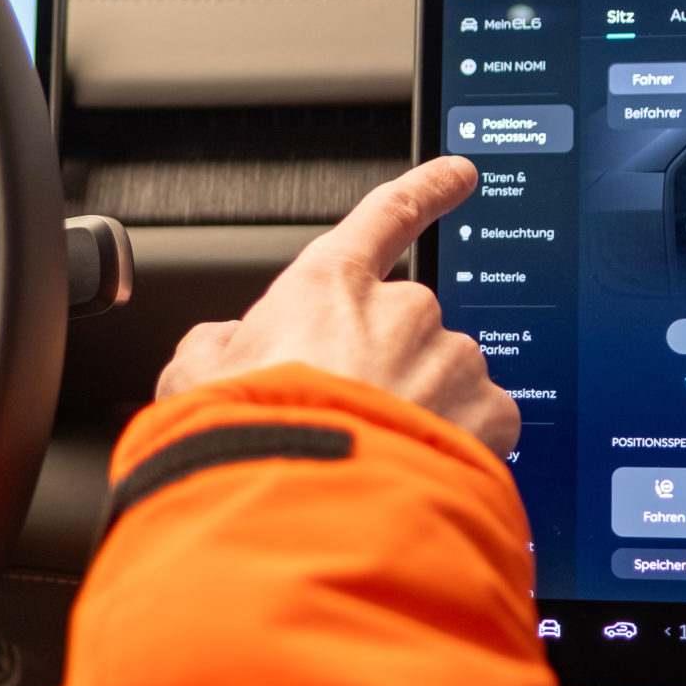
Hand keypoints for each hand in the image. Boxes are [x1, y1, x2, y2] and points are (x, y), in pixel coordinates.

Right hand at [157, 155, 517, 456]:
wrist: (303, 513)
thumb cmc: (248, 442)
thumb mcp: (194, 378)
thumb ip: (219, 344)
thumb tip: (227, 344)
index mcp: (331, 285)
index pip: (389, 215)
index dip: (429, 189)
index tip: (461, 172)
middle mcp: (403, 310)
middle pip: (407, 329)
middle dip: (387, 371)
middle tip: (347, 423)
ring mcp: (452, 360)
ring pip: (448, 378)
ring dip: (422, 411)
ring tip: (375, 460)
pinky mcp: (490, 413)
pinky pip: (485, 422)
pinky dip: (460, 446)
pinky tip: (416, 472)